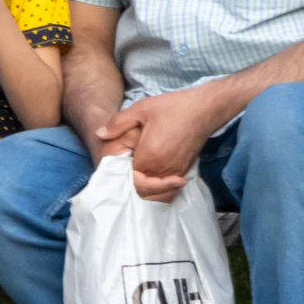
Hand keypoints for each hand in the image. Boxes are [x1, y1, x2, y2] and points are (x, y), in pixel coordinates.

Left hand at [96, 83, 230, 200]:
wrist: (203, 109)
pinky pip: (170, 191)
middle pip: (143, 191)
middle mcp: (163, 169)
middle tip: (125, 175)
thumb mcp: (142, 108)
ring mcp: (176, 172)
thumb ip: (118, 123)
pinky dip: (160, 192)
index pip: (131, 179)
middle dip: (132, 186)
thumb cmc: (173, 107)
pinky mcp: (184, 171)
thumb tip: (99, 133)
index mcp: (150, 156)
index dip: (122, 177)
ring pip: (158, 195)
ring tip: (138, 181)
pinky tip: (153, 181)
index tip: (119, 167)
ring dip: (147, 192)